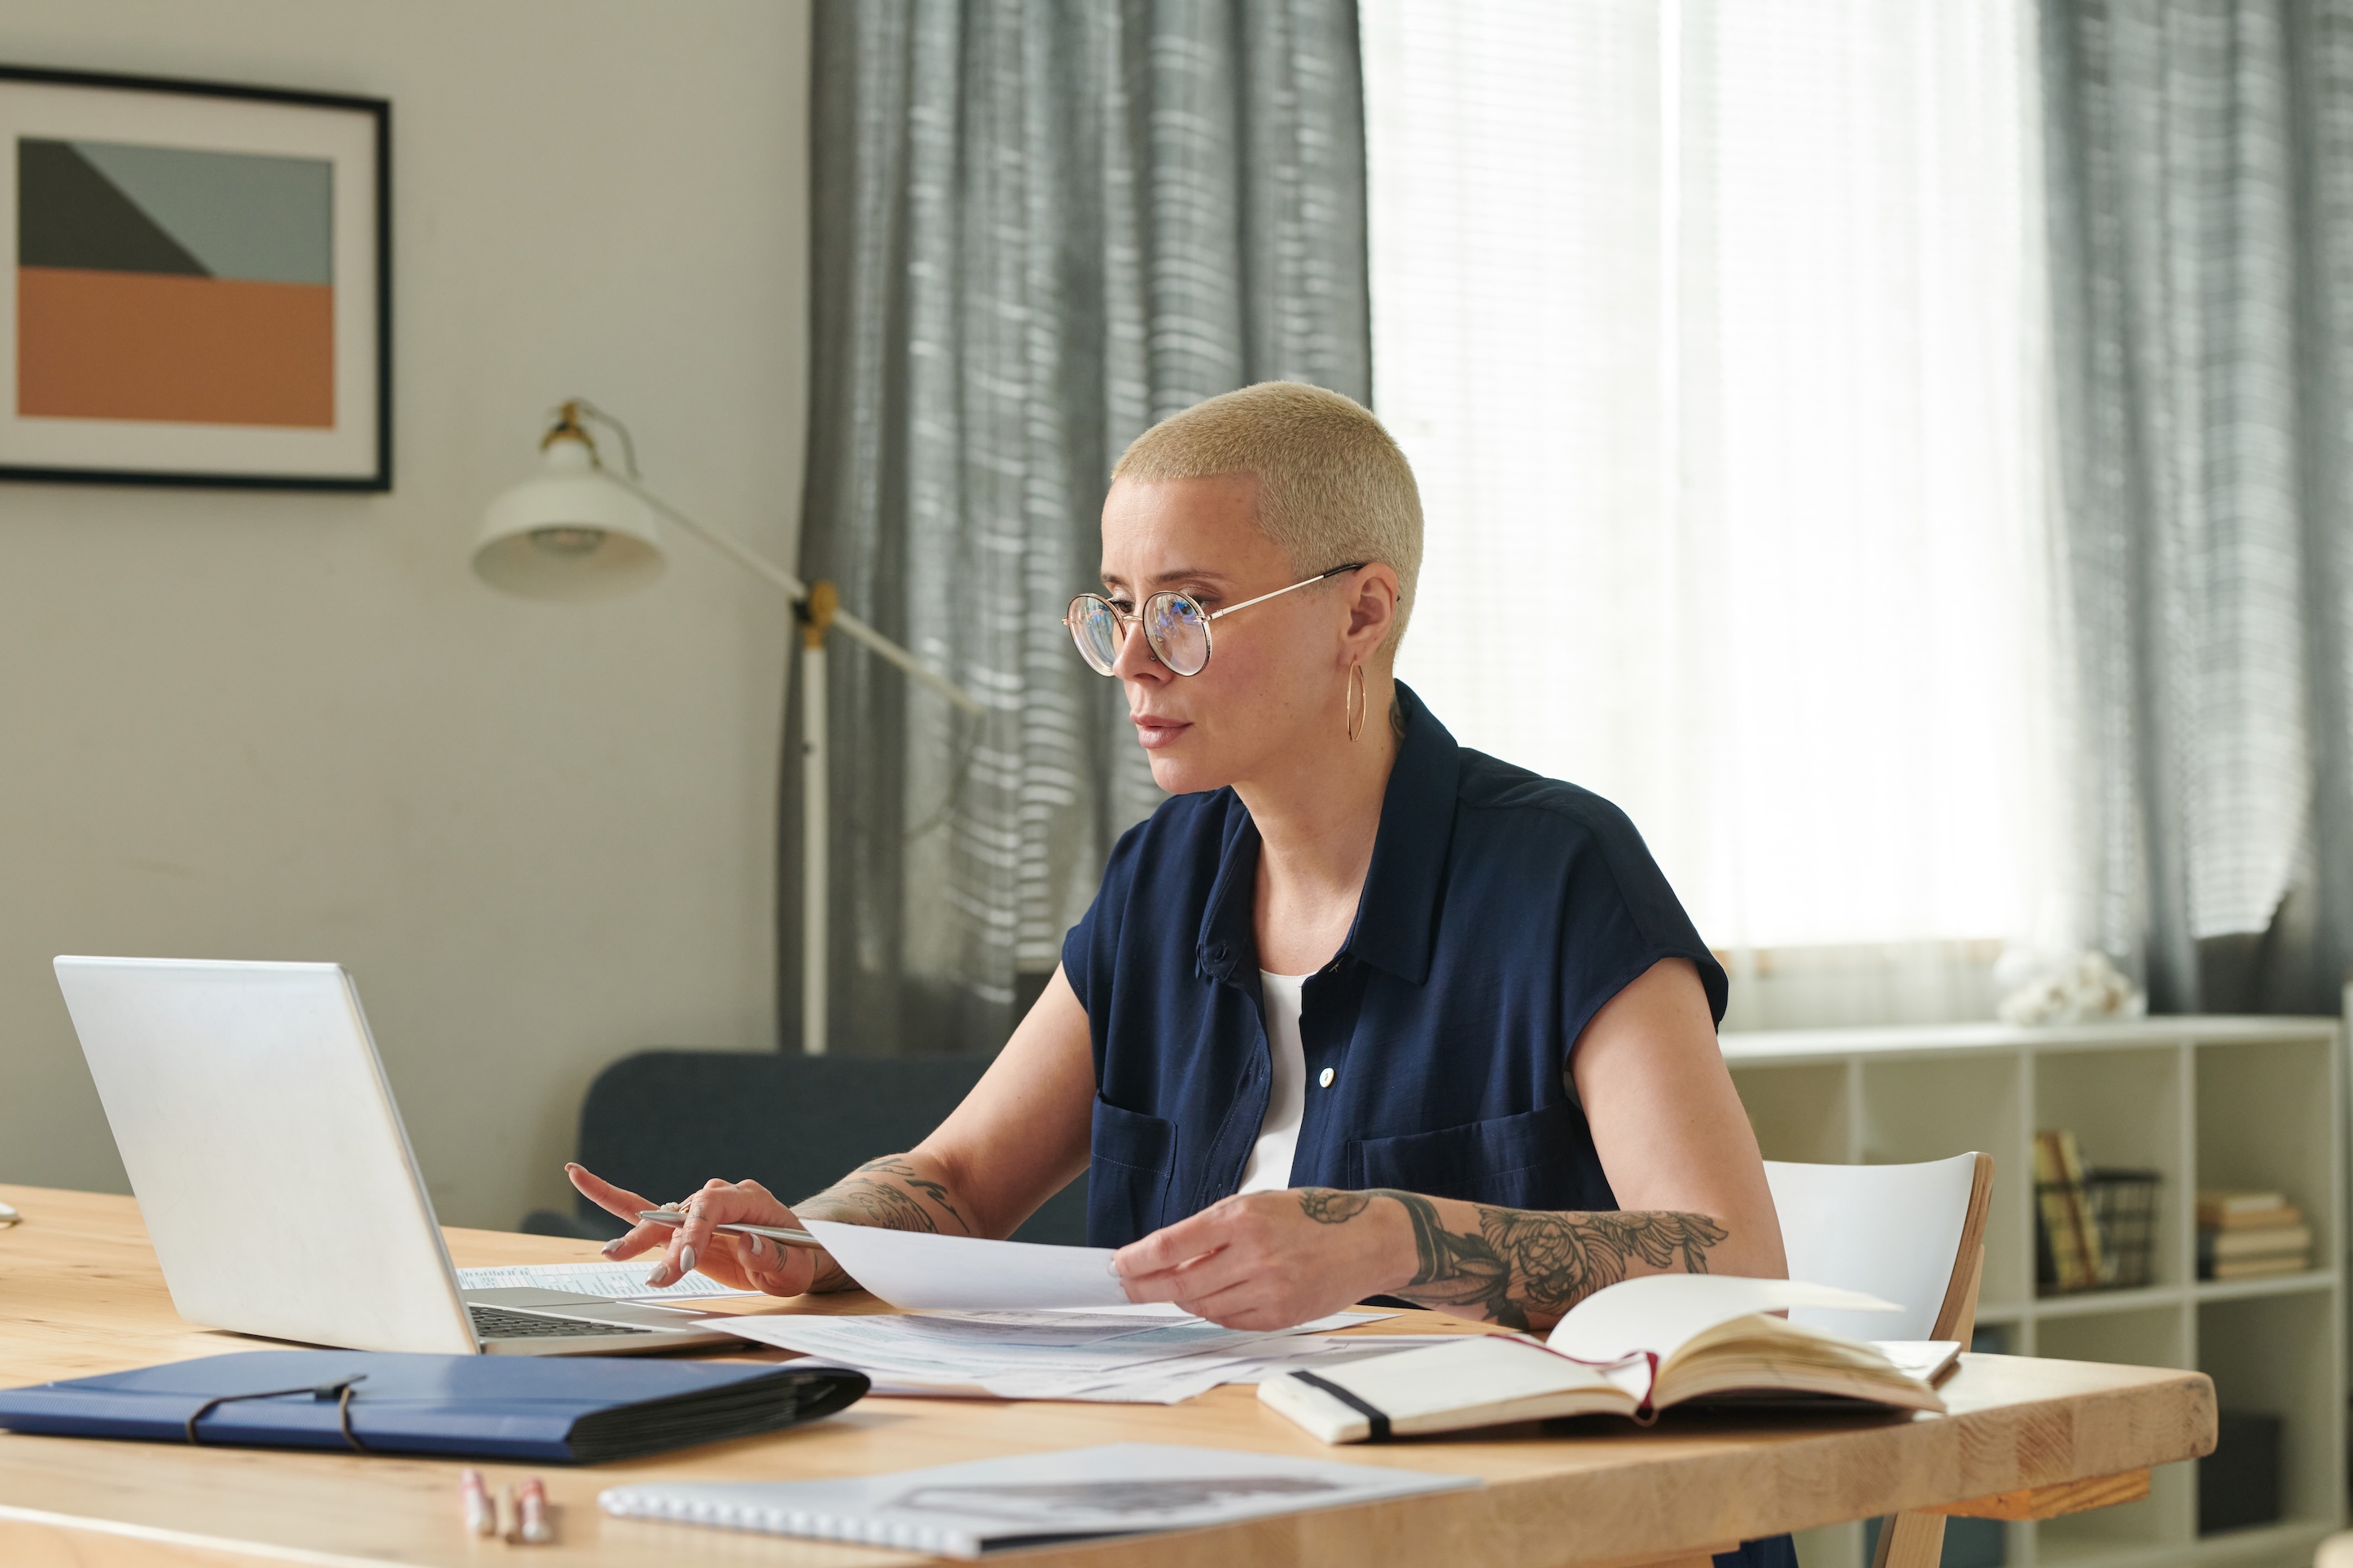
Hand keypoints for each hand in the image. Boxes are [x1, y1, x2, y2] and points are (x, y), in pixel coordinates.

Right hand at [565, 1163, 822, 1297]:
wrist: (797, 1252)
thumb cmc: (799, 1258)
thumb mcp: (797, 1265)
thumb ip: (774, 1256)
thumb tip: (749, 1244)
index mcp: (749, 1199)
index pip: (714, 1207)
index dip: (696, 1231)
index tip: (684, 1261)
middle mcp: (719, 1198)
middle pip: (685, 1214)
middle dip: (669, 1245)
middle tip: (661, 1276)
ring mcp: (698, 1209)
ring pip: (661, 1219)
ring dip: (639, 1239)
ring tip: (613, 1254)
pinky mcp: (682, 1226)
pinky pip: (644, 1211)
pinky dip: (611, 1197)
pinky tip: (578, 1176)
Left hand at [1111, 1188, 1411, 1328]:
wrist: (1369, 1240)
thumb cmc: (1314, 1215)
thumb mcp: (1259, 1204)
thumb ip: (1215, 1230)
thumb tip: (1167, 1256)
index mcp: (1243, 1217)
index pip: (1172, 1244)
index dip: (1137, 1259)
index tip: (1118, 1265)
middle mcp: (1253, 1254)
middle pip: (1180, 1283)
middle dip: (1145, 1288)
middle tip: (1126, 1288)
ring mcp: (1268, 1288)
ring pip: (1203, 1306)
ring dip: (1182, 1298)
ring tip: (1175, 1288)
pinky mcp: (1281, 1315)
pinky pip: (1231, 1320)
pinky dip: (1214, 1311)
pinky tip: (1215, 1297)